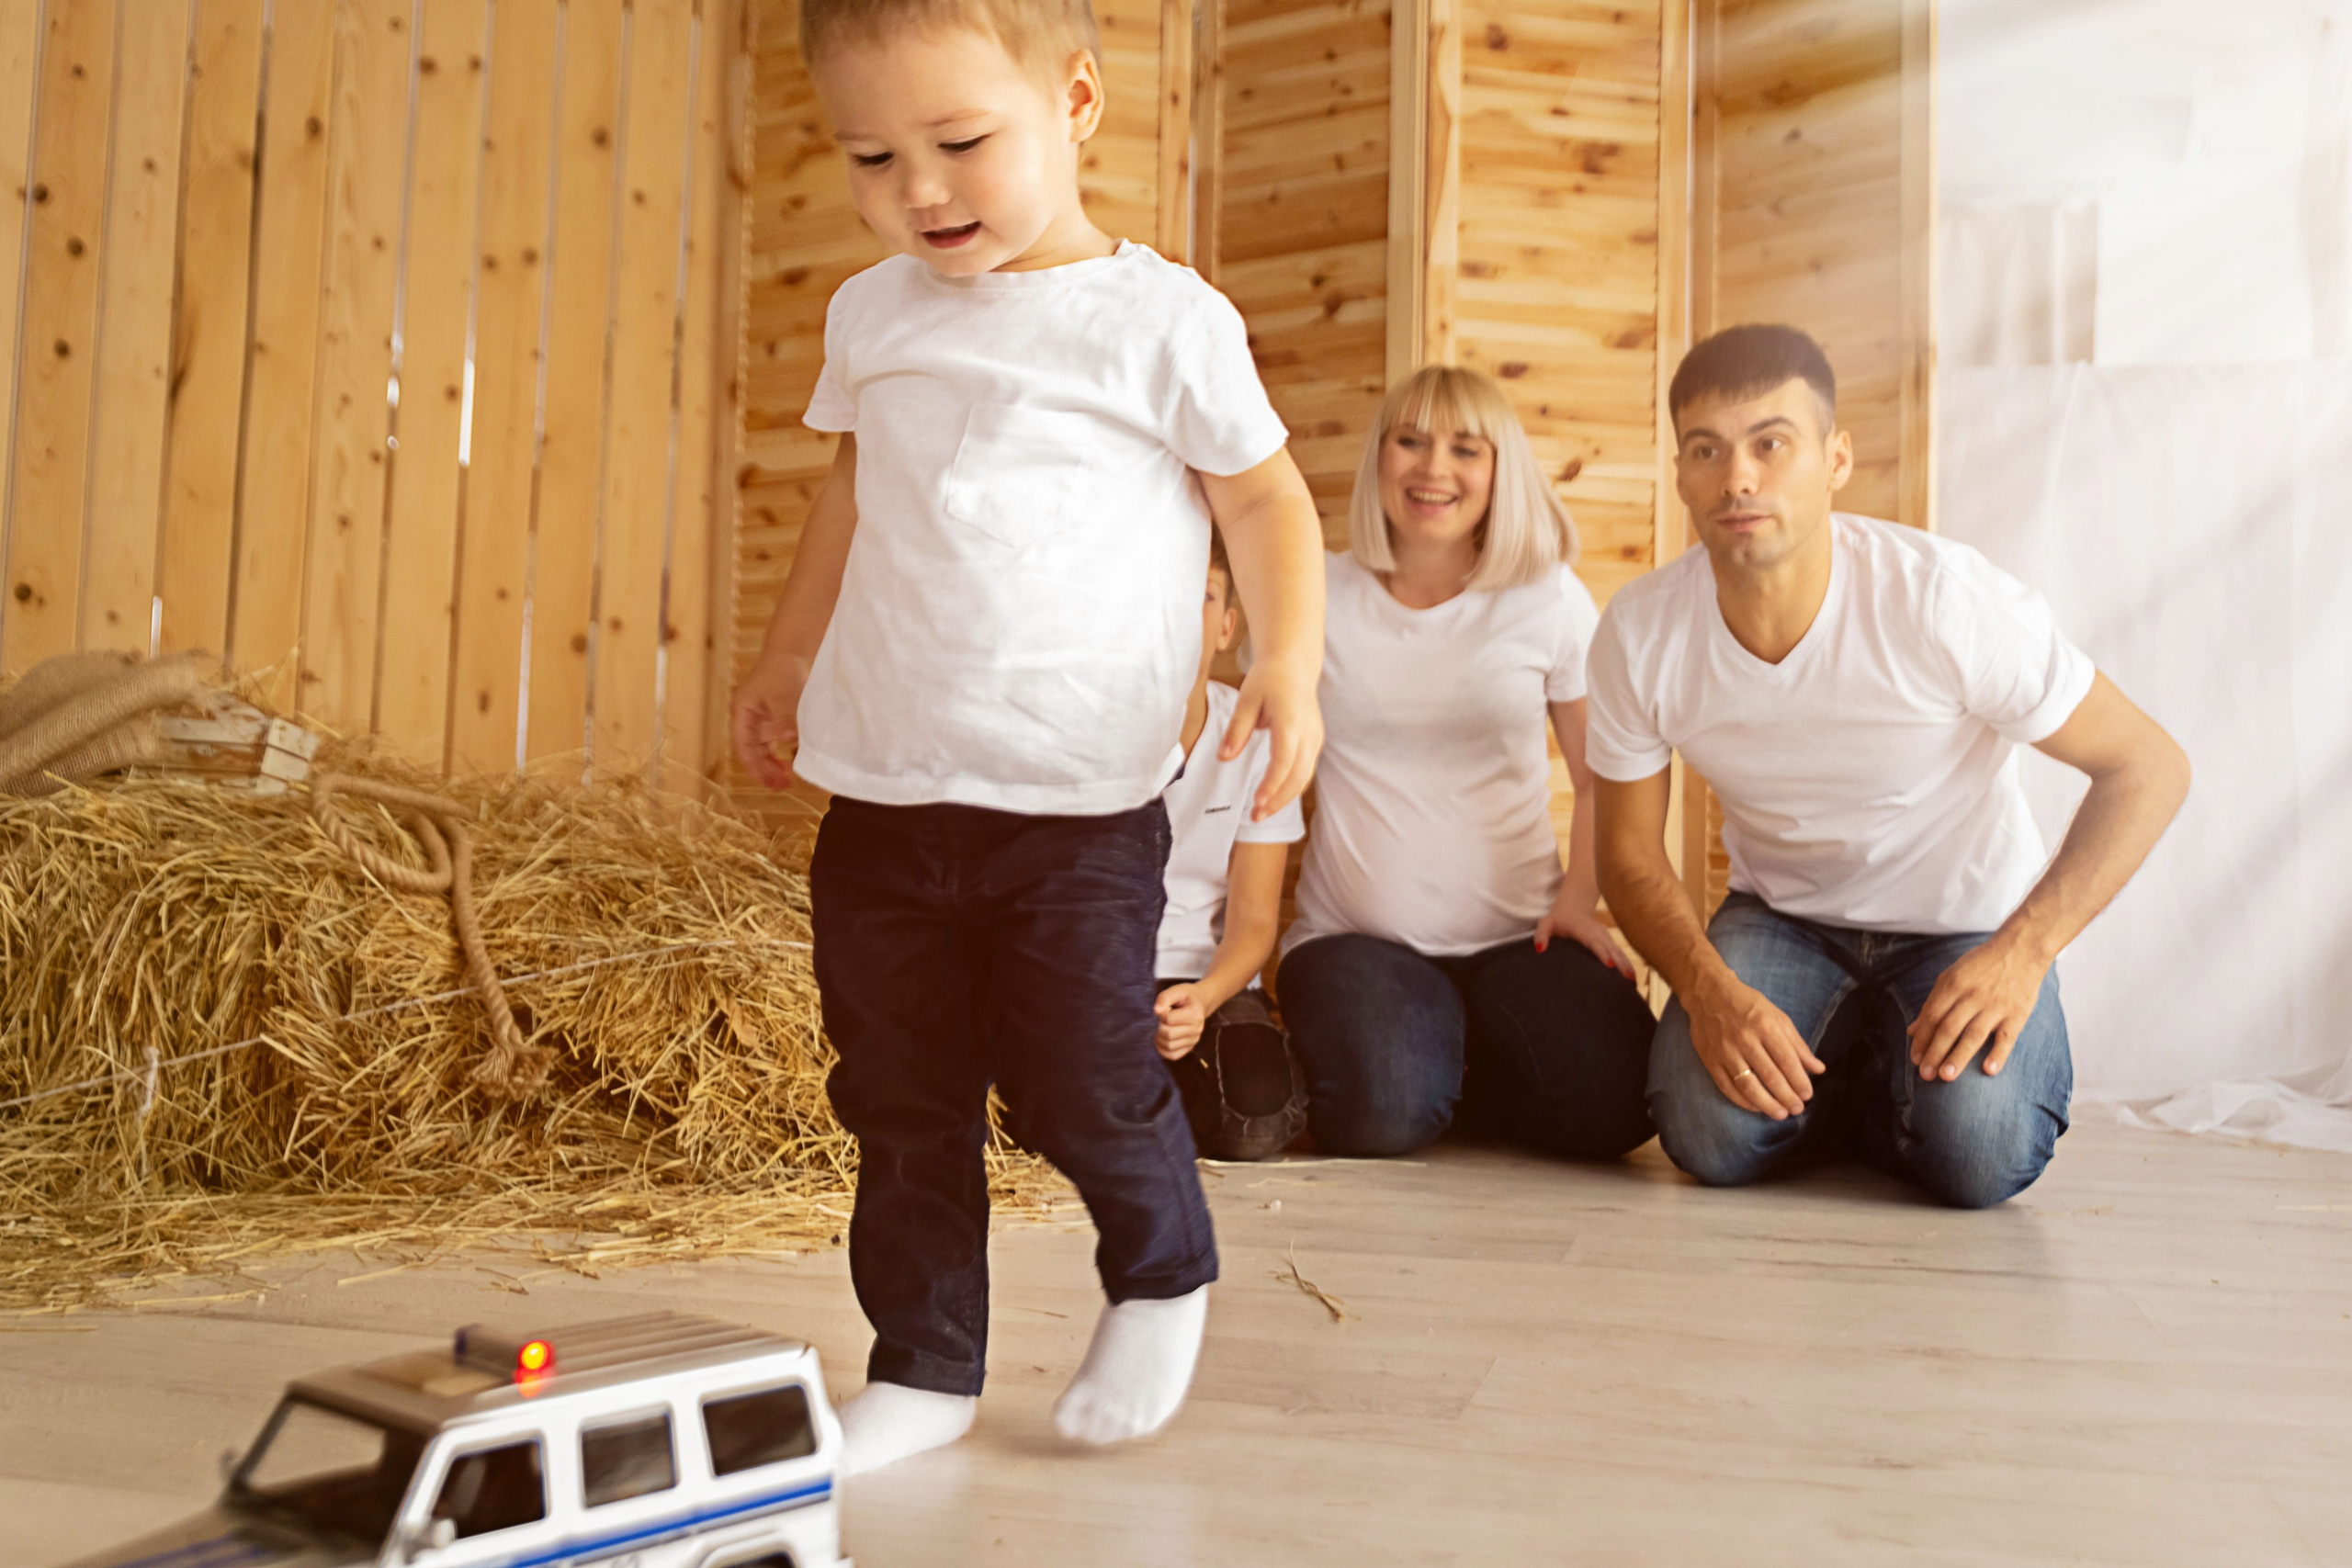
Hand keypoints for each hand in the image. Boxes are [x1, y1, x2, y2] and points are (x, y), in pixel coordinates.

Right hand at [730, 652, 811, 790]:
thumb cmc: (782, 669)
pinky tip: (793, 761)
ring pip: (764, 749)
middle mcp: (749, 719)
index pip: (743, 746)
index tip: (768, 782)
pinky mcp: (776, 718)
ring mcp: (763, 719)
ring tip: (788, 779)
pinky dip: (782, 753)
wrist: (792, 651)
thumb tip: (787, 741)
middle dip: (765, 770)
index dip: (754, 766)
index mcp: (742, 713)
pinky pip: (776, 742)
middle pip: (753, 751)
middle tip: (782, 786)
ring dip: (774, 764)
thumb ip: (784, 717)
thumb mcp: (782, 694)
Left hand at [1153, 985, 1206, 1059]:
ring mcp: (1194, 1040)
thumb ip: (1165, 997)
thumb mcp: (1177, 990)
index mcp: (1195, 1014)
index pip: (1169, 1019)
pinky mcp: (1190, 1048)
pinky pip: (1173, 1055)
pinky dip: (1162, 1050)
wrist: (1199, 1003)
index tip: (1165, 1008)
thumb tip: (1156, 1011)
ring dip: (1159, 1038)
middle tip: (1162, 1019)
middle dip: (1159, 1026)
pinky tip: (1161, 1039)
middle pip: (1169, 1034)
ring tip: (1161, 1028)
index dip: (1161, 1013)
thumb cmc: (1186, 997)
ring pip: (1169, 1046)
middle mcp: (1197, 1029)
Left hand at [1223, 656, 1321, 821]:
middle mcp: (1308, 733)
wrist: (1293, 665)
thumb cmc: (1268, 680)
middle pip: (1298, 776)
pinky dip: (1291, 786)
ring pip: (1305, 776)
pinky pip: (1306, 770)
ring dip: (1285, 798)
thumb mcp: (1246, 699)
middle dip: (1278, 800)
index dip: (1272, 785)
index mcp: (1291, 721)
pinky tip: (1274, 796)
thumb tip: (1224, 758)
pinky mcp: (1315, 741)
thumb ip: (1236, 730)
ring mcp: (1315, 738)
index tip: (1257, 802)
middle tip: (1256, 816)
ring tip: (1262, 812)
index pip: (1284, 761)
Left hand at [1535, 886, 1636, 977]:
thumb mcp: (1546, 923)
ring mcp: (1605, 936)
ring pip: (1618, 951)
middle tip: (1628, 978)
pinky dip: (1626, 963)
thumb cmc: (1558, 917)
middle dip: (1620, 962)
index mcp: (1583, 929)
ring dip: (1626, 964)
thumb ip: (1541, 934)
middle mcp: (1597, 933)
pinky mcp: (1609, 941)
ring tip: (1633, 981)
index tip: (1610, 964)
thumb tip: (1539, 949)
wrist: (1574, 905)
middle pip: (1611, 948)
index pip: (1594, 942)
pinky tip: (1632, 977)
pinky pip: (1619, 952)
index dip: (1602, 953)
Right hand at [1687, 974, 1824, 1119]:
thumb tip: (1818, 1069)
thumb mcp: (1777, 1017)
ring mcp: (1725, 1051)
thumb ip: (1797, 1044)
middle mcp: (1745, 1039)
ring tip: (1780, 1114)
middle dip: (1787, 1096)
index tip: (1808, 1095)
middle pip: (1770, 1076)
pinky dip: (1743, 1101)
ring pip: (1748, 1085)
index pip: (1787, 1060)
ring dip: (1766, 1104)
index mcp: (1765, 1026)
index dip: (1799, 1081)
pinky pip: (1727, 1086)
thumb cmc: (1748, 1005)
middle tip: (1797, 1109)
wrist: (1708, 994)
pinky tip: (1756, 1107)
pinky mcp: (1710, 1059)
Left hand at [1909, 933, 2051, 1081]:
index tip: (1914, 1059)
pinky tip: (1988, 1070)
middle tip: (1924, 1074)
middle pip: (1949, 1028)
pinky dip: (1998, 1054)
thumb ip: (1933, 1003)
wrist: (2021, 948)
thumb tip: (1912, 1030)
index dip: (1921, 1039)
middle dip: (1934, 1052)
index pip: (1932, 1016)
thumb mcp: (1951, 976)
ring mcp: (1996, 1005)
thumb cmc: (1981, 965)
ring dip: (1958, 1057)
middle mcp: (1973, 995)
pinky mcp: (2017, 1014)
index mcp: (1953, 984)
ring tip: (1945, 1076)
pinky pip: (2007, 1037)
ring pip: (1973, 1035)